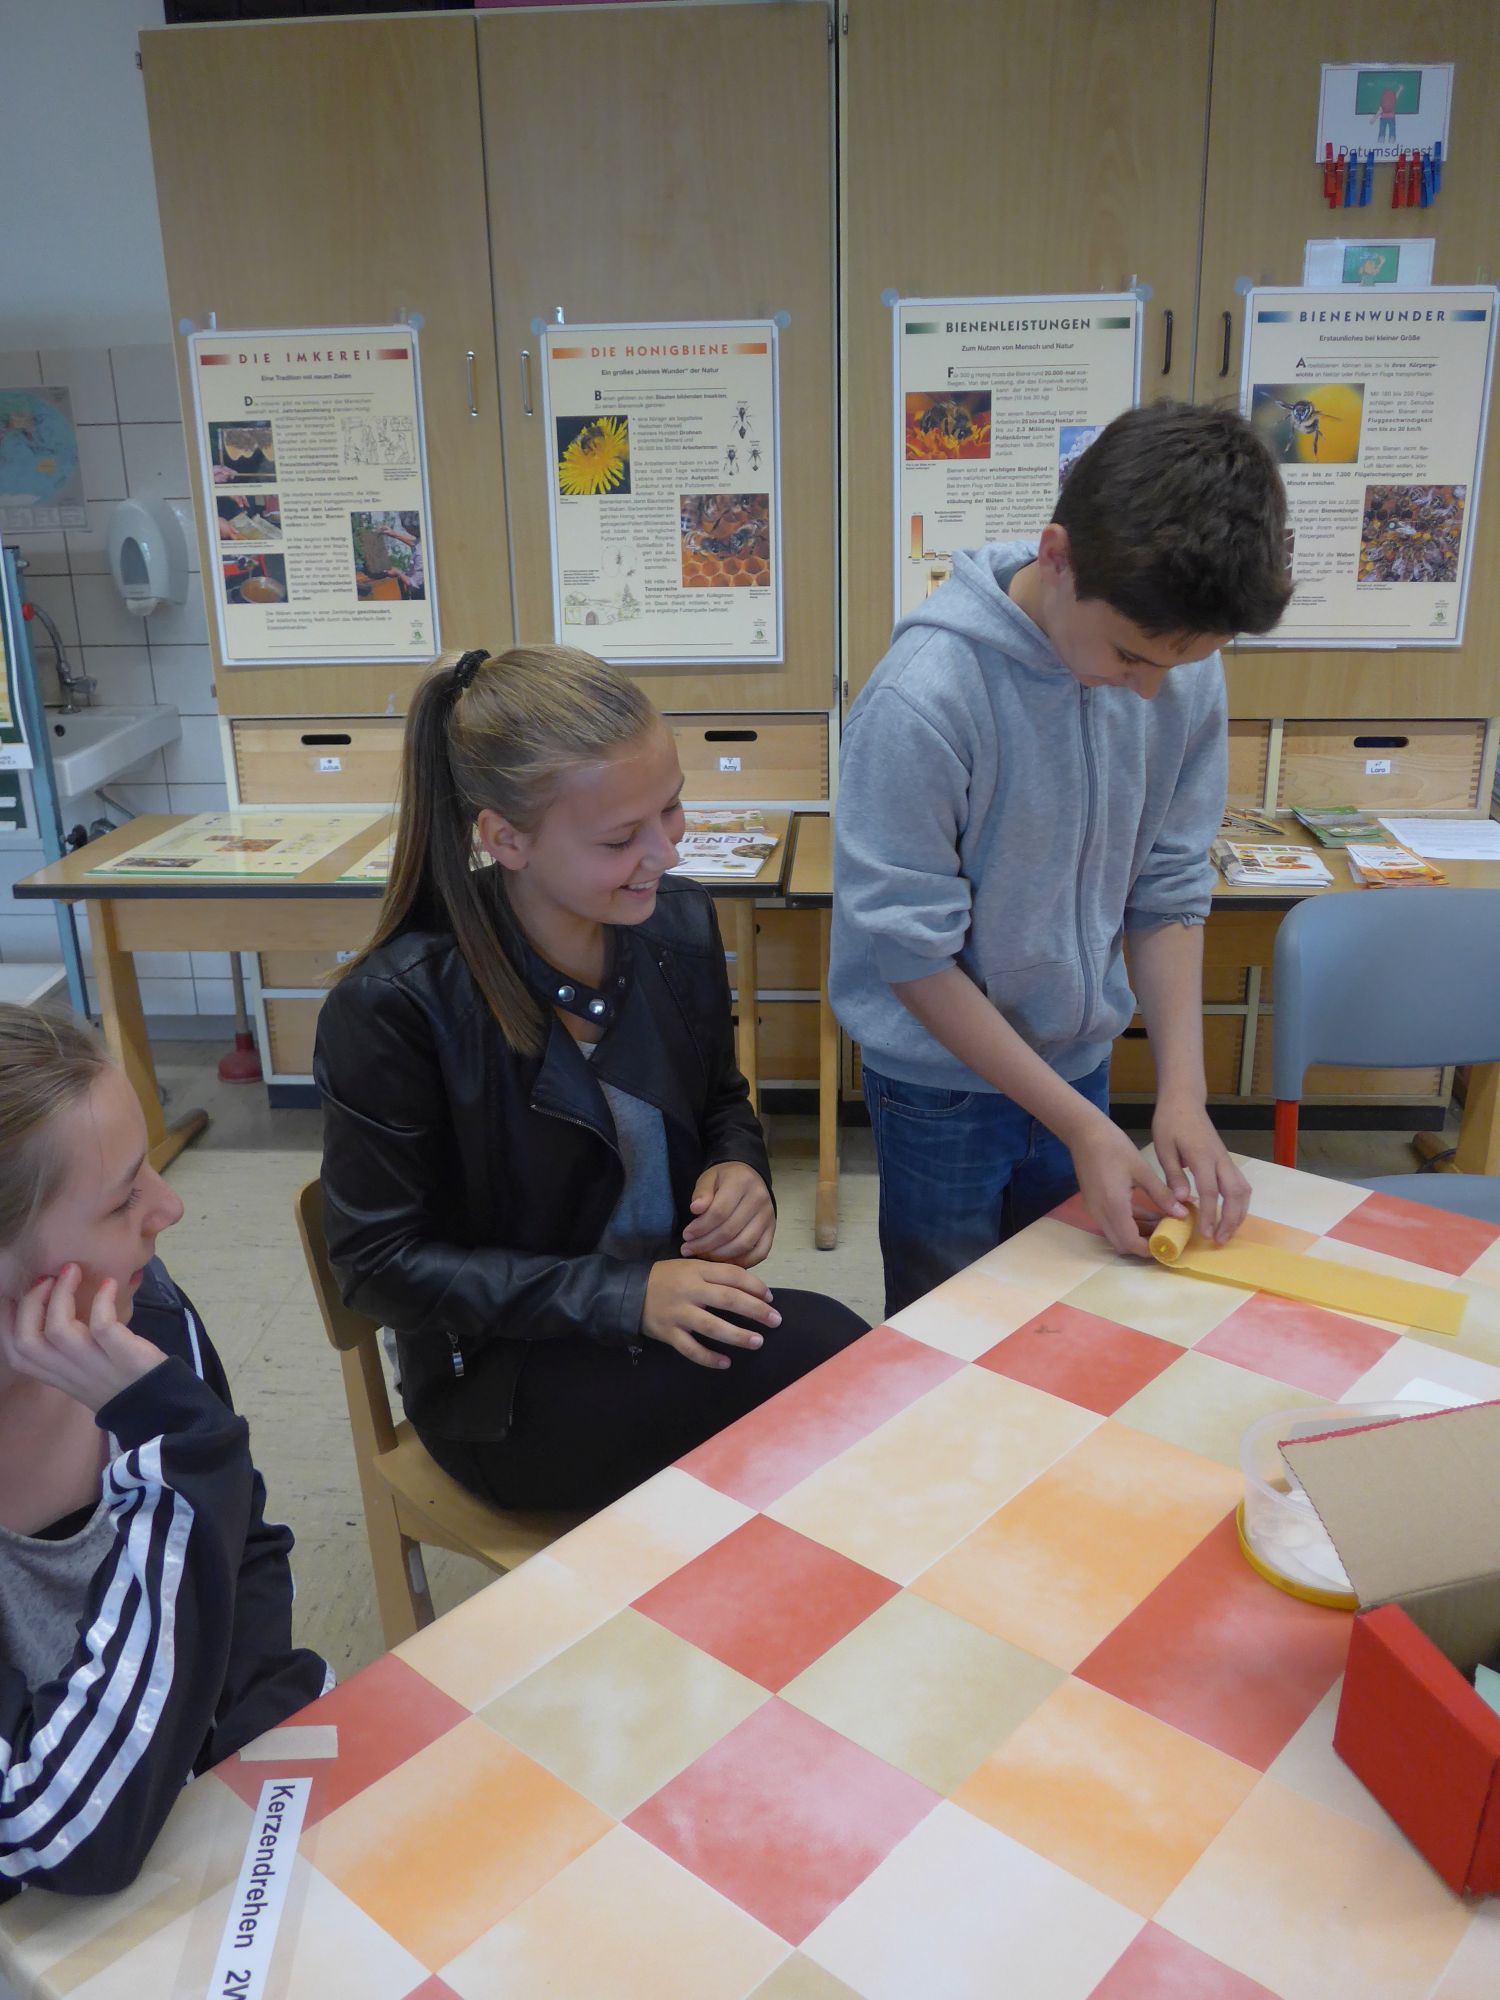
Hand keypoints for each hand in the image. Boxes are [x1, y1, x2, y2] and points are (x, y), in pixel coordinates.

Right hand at [0, 1267, 164, 1412]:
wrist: (159, 1406)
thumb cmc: (120, 1378)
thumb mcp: (84, 1369)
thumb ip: (66, 1347)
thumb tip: (55, 1299)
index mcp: (57, 1375)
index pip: (17, 1354)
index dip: (7, 1322)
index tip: (12, 1295)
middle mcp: (70, 1373)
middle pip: (27, 1341)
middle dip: (30, 1303)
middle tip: (48, 1278)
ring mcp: (96, 1366)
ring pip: (59, 1331)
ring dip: (61, 1295)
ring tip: (73, 1271)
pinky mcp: (125, 1358)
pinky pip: (102, 1327)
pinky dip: (102, 1301)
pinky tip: (109, 1285)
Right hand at [642, 1257, 780, 1369]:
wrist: (628, 1291)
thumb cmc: (667, 1278)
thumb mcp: (690, 1267)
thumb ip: (716, 1275)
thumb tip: (752, 1290)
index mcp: (697, 1270)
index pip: (733, 1275)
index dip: (755, 1286)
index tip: (770, 1298)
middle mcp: (690, 1290)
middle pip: (728, 1299)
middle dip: (755, 1311)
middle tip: (775, 1321)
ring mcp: (678, 1313)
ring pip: (712, 1326)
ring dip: (738, 1335)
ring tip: (757, 1342)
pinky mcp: (668, 1333)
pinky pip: (691, 1349)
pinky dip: (709, 1358)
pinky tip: (726, 1362)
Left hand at [681, 1162, 774, 1266]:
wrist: (750, 1178)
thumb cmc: (726, 1179)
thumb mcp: (709, 1178)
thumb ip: (702, 1192)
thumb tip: (695, 1209)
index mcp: (742, 1182)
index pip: (719, 1212)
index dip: (700, 1227)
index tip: (686, 1235)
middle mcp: (759, 1199)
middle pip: (730, 1231)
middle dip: (705, 1244)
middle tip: (688, 1249)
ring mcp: (768, 1217)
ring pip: (743, 1245)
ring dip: (720, 1255)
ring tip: (702, 1255)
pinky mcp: (772, 1230)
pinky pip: (759, 1253)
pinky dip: (741, 1262)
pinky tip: (723, 1262)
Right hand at [1069, 1114, 1186, 1257]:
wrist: (1084, 1132)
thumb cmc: (1114, 1146)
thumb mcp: (1142, 1170)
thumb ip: (1162, 1195)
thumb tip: (1182, 1214)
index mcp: (1114, 1206)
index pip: (1131, 1242)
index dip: (1149, 1250)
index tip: (1169, 1245)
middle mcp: (1100, 1213)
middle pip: (1122, 1243)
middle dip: (1145, 1244)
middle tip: (1167, 1235)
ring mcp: (1094, 1209)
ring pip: (1117, 1234)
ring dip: (1138, 1233)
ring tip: (1163, 1222)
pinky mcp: (1093, 1203)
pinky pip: (1112, 1222)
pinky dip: (1129, 1222)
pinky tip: (1148, 1212)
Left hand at [1152, 1098, 1250, 1243]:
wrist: (1185, 1101)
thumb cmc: (1170, 1123)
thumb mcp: (1163, 1148)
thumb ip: (1174, 1175)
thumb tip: (1183, 1201)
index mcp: (1202, 1156)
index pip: (1211, 1191)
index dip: (1210, 1215)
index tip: (1205, 1235)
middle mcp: (1220, 1159)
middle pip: (1235, 1194)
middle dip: (1230, 1220)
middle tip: (1219, 1241)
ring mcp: (1226, 1159)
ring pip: (1243, 1190)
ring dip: (1238, 1214)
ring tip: (1226, 1233)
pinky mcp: (1227, 1160)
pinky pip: (1241, 1185)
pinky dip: (1239, 1203)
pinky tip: (1229, 1216)